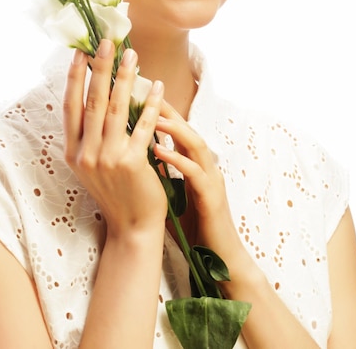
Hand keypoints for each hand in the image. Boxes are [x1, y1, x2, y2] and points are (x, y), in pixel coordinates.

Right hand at [63, 40, 167, 238]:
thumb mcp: (93, 165)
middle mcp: (86, 154)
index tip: (80, 54)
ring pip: (117, 109)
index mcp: (74, 152)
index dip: (75, 79)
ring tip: (133, 56)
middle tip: (107, 42)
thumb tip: (99, 97)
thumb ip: (91, 136)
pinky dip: (151, 104)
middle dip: (100, 69)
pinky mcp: (131, 163)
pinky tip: (158, 86)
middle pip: (93, 102)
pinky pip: (143, 126)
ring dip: (125, 79)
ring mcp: (107, 159)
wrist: (133, 225)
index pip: (71, 107)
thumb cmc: (117, 191)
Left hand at [153, 101, 242, 262]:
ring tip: (153, 117)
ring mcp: (211, 181)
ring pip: (197, 145)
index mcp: (196, 166)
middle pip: (189, 131)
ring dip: (175, 130)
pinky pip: (195, 173)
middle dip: (169, 112)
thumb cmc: (194, 227)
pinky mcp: (212, 198)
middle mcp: (206, 168)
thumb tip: (136, 159)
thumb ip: (160, 175)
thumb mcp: (173, 195)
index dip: (162, 113)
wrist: (219, 260)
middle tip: (147, 95)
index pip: (179, 133)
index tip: (140, 97)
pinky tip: (159, 151)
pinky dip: (178, 160)